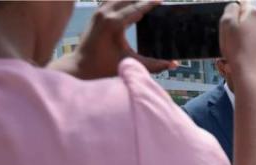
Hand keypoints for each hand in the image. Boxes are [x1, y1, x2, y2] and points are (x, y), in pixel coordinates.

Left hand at [48, 1, 176, 78]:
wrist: (80, 67)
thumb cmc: (105, 67)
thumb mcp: (132, 64)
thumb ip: (155, 65)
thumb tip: (174, 64)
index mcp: (115, 23)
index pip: (137, 8)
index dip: (150, 3)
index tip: (161, 1)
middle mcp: (105, 14)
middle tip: (156, 1)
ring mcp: (98, 13)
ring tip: (144, 2)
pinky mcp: (95, 15)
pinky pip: (110, 1)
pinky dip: (121, 1)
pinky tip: (129, 4)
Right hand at [219, 0, 255, 72]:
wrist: (252, 74)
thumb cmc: (237, 48)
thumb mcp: (226, 23)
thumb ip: (230, 9)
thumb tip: (235, 6)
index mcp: (254, 12)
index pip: (243, 2)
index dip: (234, 8)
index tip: (228, 20)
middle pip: (248, 16)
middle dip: (238, 22)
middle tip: (229, 35)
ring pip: (251, 29)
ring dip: (243, 34)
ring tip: (235, 46)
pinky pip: (255, 41)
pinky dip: (248, 44)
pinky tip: (243, 53)